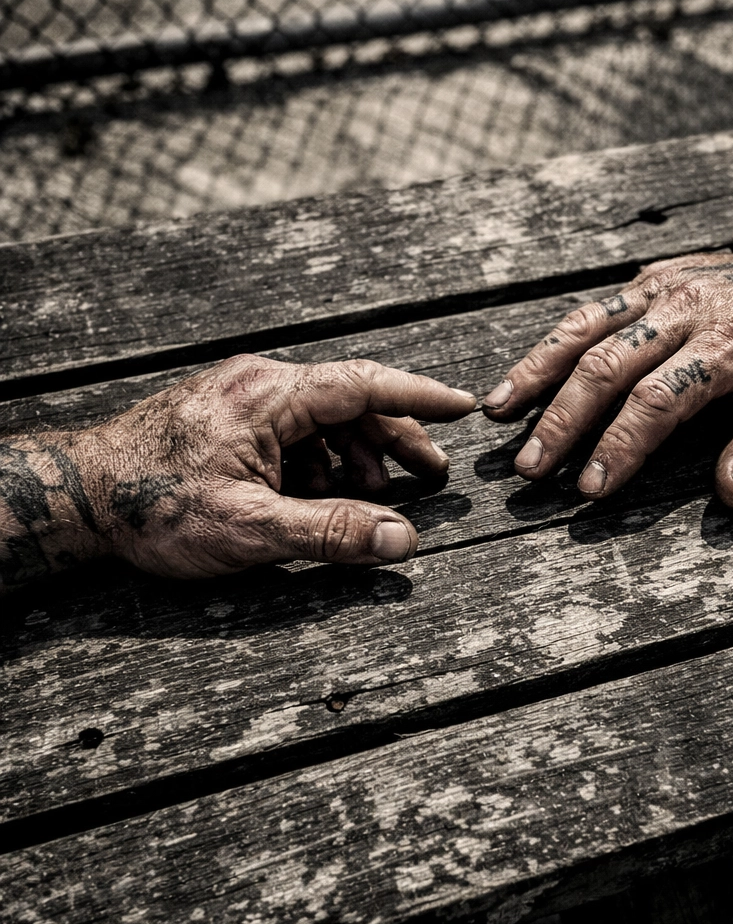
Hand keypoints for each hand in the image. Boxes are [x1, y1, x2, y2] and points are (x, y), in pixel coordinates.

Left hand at [71, 355, 475, 576]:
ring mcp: (245, 397)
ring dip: (356, 456)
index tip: (464, 407)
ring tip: (372, 497)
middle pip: (351, 403)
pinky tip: (321, 496)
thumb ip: (331, 532)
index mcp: (271, 394)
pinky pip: (296, 431)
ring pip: (325, 419)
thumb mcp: (249, 528)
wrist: (78, 496)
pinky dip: (322, 462)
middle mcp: (262, 383)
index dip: (421, 397)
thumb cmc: (153, 507)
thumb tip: (403, 540)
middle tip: (430, 474)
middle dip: (394, 440)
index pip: (365, 384)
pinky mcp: (233, 416)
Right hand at [481, 249, 732, 505]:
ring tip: (496, 416)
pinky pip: (590, 312)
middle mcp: (689, 308)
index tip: (589, 488)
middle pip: (609, 366)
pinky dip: (549, 345)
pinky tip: (519, 377)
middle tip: (530, 468)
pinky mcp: (649, 280)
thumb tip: (729, 494)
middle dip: (564, 421)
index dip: (620, 445)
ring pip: (586, 331)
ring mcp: (664, 288)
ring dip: (537, 375)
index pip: (661, 400)